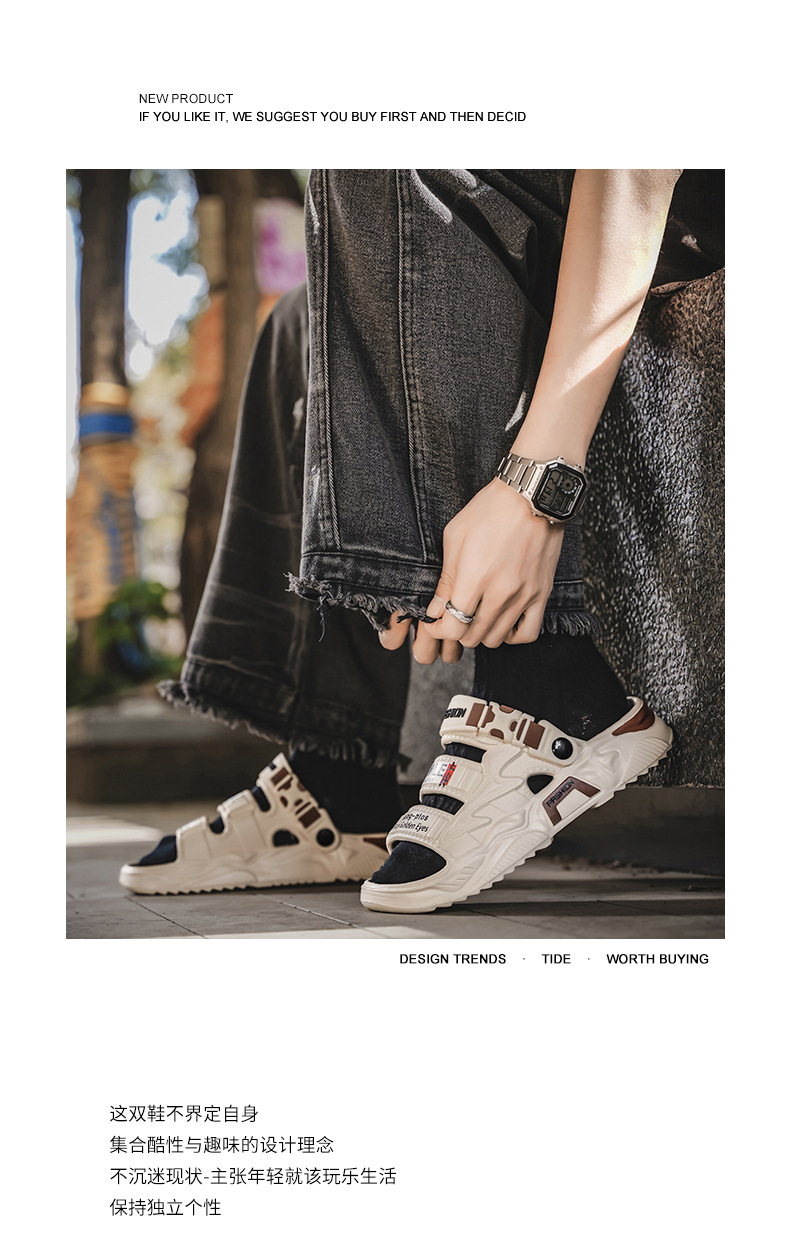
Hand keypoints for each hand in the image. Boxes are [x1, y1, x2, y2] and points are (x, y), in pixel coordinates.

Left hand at [379, 479, 564, 662]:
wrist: (532, 495)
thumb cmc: (490, 510)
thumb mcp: (455, 538)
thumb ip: (446, 580)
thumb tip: (435, 611)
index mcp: (475, 577)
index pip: (452, 628)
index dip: (439, 630)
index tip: (436, 622)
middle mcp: (501, 592)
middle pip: (472, 636)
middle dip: (456, 631)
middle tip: (453, 617)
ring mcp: (524, 596)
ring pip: (496, 639)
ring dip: (481, 633)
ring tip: (476, 616)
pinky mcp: (541, 594)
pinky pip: (528, 634)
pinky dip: (512, 635)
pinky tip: (502, 621)